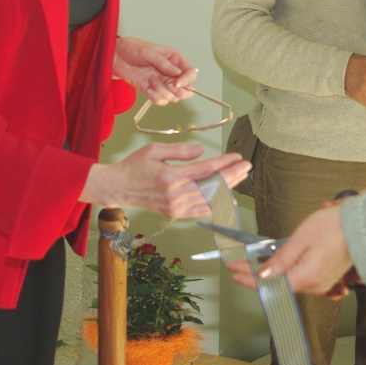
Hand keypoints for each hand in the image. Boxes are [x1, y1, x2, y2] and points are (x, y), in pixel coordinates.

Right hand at [83, 143, 250, 217]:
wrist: (119, 188)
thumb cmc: (135, 166)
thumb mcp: (154, 150)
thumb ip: (179, 150)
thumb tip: (200, 151)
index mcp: (170, 177)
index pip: (205, 170)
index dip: (224, 163)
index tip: (237, 157)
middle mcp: (175, 194)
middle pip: (211, 185)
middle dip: (232, 175)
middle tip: (246, 165)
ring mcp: (175, 207)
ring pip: (209, 198)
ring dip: (228, 188)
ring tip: (240, 177)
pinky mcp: (174, 214)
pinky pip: (200, 211)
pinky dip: (216, 205)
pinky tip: (228, 199)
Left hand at [114, 37, 196, 104]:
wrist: (116, 57)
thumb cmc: (133, 48)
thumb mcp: (149, 52)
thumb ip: (164, 63)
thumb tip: (178, 73)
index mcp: (175, 60)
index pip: (190, 72)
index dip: (187, 80)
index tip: (176, 84)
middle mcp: (171, 73)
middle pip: (186, 89)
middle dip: (178, 91)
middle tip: (168, 86)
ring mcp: (162, 83)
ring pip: (173, 97)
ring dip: (163, 92)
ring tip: (150, 82)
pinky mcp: (152, 90)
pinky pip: (160, 100)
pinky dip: (155, 98)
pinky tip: (148, 90)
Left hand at [226, 204, 353, 294]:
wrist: (363, 226)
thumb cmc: (334, 226)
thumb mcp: (301, 238)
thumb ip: (281, 259)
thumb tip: (263, 276)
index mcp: (307, 277)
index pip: (270, 285)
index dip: (249, 278)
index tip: (233, 271)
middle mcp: (314, 286)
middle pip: (278, 286)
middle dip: (256, 277)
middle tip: (238, 266)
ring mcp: (322, 284)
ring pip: (288, 284)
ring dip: (270, 276)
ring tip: (252, 265)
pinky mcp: (326, 279)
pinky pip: (301, 280)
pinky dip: (286, 274)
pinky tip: (276, 268)